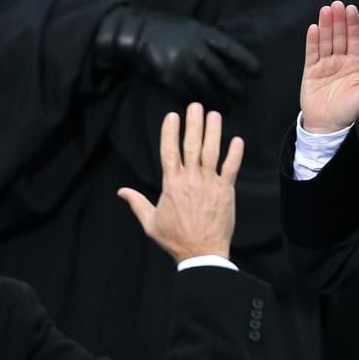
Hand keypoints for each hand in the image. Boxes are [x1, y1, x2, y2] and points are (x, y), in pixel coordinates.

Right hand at [97, 7, 259, 107]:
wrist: (138, 34)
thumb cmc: (166, 28)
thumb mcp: (191, 26)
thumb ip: (207, 40)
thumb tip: (225, 57)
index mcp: (203, 35)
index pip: (230, 49)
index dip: (245, 61)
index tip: (258, 71)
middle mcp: (196, 51)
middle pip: (221, 73)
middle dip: (234, 87)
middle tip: (243, 97)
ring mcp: (183, 66)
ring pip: (207, 88)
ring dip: (218, 101)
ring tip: (226, 109)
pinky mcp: (171, 80)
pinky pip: (188, 95)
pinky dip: (197, 103)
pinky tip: (204, 110)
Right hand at [118, 103, 243, 262]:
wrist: (201, 253)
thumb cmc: (175, 239)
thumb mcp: (150, 222)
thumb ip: (137, 203)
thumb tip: (121, 191)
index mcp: (171, 185)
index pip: (169, 152)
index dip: (170, 132)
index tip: (172, 116)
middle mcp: (190, 180)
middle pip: (191, 145)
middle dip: (193, 124)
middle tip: (195, 106)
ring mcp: (209, 184)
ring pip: (211, 152)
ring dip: (213, 132)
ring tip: (214, 114)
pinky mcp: (225, 191)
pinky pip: (231, 168)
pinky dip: (235, 154)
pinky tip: (237, 140)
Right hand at [300, 0, 358, 132]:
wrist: (326, 126)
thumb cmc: (348, 112)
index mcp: (355, 65)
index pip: (355, 40)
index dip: (353, 25)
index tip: (351, 9)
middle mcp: (340, 61)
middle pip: (339, 36)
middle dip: (338, 21)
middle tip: (337, 5)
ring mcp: (325, 65)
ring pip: (325, 41)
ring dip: (325, 26)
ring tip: (325, 11)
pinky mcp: (310, 71)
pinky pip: (312, 53)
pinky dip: (312, 41)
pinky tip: (313, 28)